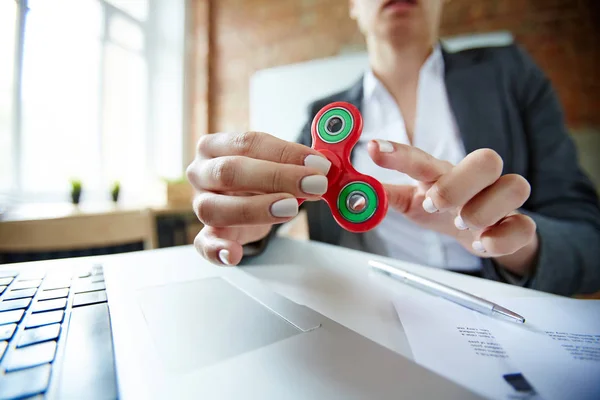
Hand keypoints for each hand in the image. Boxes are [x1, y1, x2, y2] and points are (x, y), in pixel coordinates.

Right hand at [186, 131, 330, 265]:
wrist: (244, 202)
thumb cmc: (257, 179)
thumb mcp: (274, 164)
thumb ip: (294, 163)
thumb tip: (323, 167)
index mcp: (215, 146)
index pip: (247, 143)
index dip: (285, 153)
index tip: (318, 164)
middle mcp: (201, 172)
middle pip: (229, 171)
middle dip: (276, 178)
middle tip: (313, 184)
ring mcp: (200, 204)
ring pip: (215, 208)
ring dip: (256, 209)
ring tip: (291, 208)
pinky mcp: (204, 235)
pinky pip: (203, 244)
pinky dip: (218, 250)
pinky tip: (235, 253)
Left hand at [368, 139, 538, 275]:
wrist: (484, 234)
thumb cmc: (445, 211)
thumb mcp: (413, 202)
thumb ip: (386, 197)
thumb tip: (352, 193)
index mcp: (443, 173)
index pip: (423, 158)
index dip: (399, 154)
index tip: (374, 150)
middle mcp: (476, 182)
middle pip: (487, 159)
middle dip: (459, 182)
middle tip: (435, 204)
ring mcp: (501, 203)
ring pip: (515, 186)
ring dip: (483, 208)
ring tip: (461, 223)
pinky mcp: (517, 227)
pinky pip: (525, 227)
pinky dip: (503, 238)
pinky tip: (482, 243)